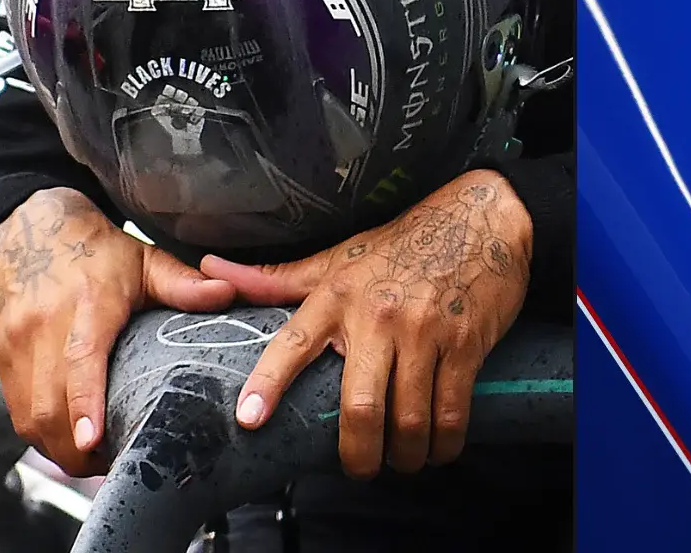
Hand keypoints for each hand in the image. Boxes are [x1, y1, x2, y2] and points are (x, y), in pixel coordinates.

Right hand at [0, 188, 234, 475]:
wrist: (27, 228)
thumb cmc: (95, 250)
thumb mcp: (144, 259)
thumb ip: (183, 283)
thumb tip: (228, 295)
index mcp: (87, 302)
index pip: (80, 358)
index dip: (84, 404)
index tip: (92, 441)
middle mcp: (43, 325)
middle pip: (49, 404)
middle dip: (79, 450)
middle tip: (115, 463)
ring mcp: (16, 343)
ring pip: (30, 417)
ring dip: (60, 449)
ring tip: (95, 459)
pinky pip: (17, 413)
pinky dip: (42, 435)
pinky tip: (68, 440)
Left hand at [200, 170, 531, 478]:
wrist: (480, 220)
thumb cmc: (401, 244)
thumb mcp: (336, 258)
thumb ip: (275, 278)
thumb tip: (210, 267)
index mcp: (336, 296)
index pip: (294, 342)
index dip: (269, 383)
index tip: (249, 419)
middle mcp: (376, 316)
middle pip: (360, 407)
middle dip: (358, 455)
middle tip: (359, 470)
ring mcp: (423, 332)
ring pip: (409, 420)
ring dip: (405, 456)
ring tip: (400, 461)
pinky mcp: (464, 345)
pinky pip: (452, 413)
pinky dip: (444, 444)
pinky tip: (437, 449)